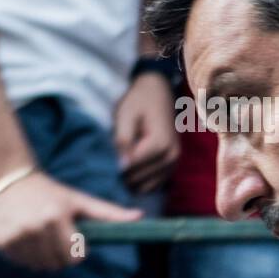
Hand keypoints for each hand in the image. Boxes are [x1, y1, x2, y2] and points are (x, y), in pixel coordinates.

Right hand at [0, 170, 141, 270]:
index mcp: (57, 217)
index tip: (72, 238)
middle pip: (56, 264)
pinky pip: (20, 262)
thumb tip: (140, 217)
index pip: (73, 257)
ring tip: (39, 235)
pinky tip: (24, 236)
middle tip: (54, 236)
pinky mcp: (1, 241)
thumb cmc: (51, 191)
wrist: (8, 179)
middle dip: (59, 255)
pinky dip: (24, 255)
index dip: (77, 252)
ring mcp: (16, 235)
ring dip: (41, 257)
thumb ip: (109, 213)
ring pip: (37, 266)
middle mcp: (35, 227)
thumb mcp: (80, 200)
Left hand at [114, 73, 179, 194]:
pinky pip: (154, 184)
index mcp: (161, 143)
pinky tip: (129, 170)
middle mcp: (172, 156)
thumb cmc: (138, 101)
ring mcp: (174, 162)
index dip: (115, 166)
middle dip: (122, 174)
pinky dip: (141, 182)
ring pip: (147, 186)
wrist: (158, 91)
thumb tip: (122, 167)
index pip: (132, 167)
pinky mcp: (172, 166)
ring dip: (131, 180)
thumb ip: (123, 140)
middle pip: (139, 179)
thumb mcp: (125, 115)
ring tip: (119, 164)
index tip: (104, 159)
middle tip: (110, 161)